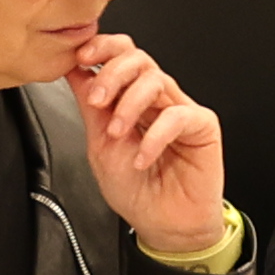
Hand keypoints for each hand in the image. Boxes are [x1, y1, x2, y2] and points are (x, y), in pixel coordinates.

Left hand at [68, 32, 229, 258]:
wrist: (162, 225)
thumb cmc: (136, 191)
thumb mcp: (99, 145)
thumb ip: (89, 107)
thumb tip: (72, 70)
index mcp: (132, 98)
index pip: (122, 55)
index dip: (102, 48)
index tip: (81, 57)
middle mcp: (157, 99)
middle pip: (139, 58)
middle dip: (112, 73)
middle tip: (96, 101)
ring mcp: (180, 109)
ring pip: (156, 80)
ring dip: (128, 105)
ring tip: (117, 134)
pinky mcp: (202, 127)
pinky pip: (178, 115)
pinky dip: (154, 135)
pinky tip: (142, 157)